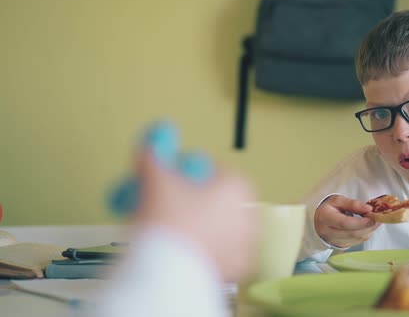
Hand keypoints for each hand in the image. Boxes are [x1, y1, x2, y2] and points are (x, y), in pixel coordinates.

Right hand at [134, 150, 256, 282]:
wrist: (169, 273)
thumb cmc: (170, 224)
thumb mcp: (156, 182)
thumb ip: (153, 158)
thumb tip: (151, 143)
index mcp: (238, 187)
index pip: (213, 171)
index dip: (188, 175)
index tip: (171, 181)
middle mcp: (248, 214)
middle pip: (218, 199)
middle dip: (194, 200)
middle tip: (168, 205)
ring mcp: (245, 244)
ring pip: (219, 227)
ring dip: (199, 224)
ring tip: (173, 228)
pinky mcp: (235, 269)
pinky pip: (219, 252)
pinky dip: (204, 249)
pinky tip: (184, 249)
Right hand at [314, 195, 380, 248]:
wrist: (319, 221)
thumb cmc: (329, 209)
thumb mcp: (337, 200)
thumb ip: (353, 204)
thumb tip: (368, 209)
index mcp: (325, 218)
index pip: (344, 223)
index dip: (360, 222)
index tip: (372, 216)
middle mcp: (329, 233)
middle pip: (353, 233)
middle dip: (368, 226)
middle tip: (378, 217)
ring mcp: (335, 241)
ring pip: (357, 238)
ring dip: (369, 230)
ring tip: (374, 220)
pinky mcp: (342, 246)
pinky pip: (358, 241)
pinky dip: (365, 233)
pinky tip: (367, 226)